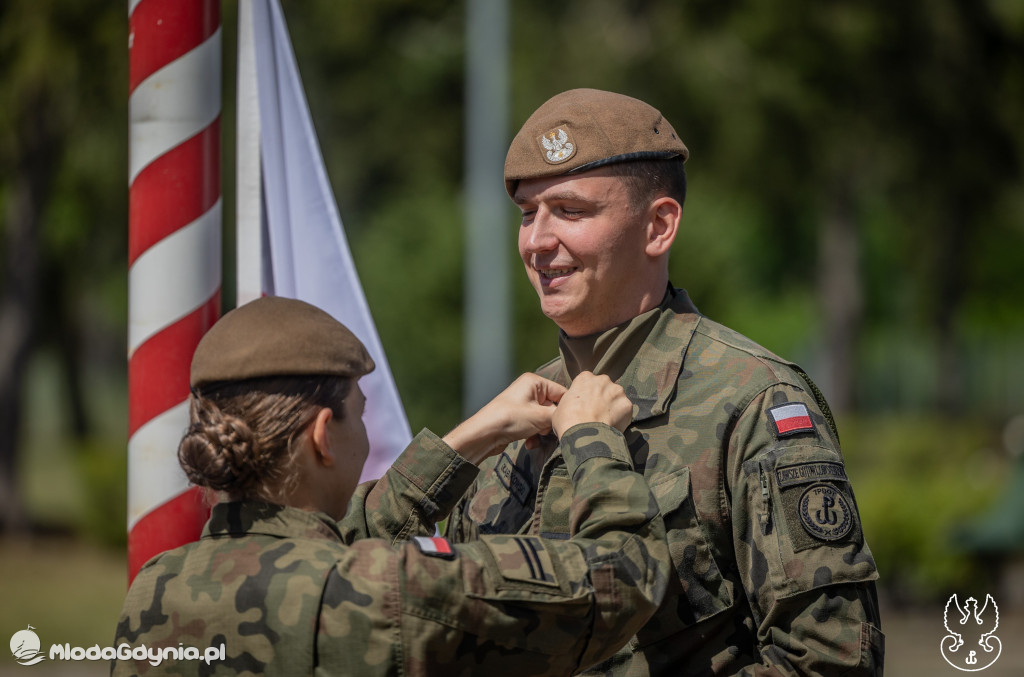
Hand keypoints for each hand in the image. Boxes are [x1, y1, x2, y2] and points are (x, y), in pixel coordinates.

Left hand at [443, 374, 566, 464]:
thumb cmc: (510, 419)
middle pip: (553, 407)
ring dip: (542, 432)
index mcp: (535, 382)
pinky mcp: (519, 418)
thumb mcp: (540, 417)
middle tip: (547, 431)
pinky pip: (534, 425)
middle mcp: (529, 390)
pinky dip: (534, 435)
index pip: (562, 393)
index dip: (566, 409)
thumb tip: (572, 419)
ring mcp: (523, 404)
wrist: (483, 435)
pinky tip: (529, 443)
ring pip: (544, 419)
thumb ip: (560, 416)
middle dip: (551, 423)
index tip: (571, 422)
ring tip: (535, 437)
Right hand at [551, 371, 632, 438]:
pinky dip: (622, 418)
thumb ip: (570, 401)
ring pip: (617, 398)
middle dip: (603, 398)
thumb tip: (571, 408)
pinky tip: (613, 427)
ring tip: (606, 421)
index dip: (587, 394)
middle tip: (597, 413)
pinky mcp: (627, 404)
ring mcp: (617, 391)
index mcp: (585, 377)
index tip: (586, 404)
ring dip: (613, 407)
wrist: (583, 433)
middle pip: (605, 387)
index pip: (588, 381)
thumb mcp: (560, 406)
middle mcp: (603, 380)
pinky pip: (625, 411)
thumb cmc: (567, 420)